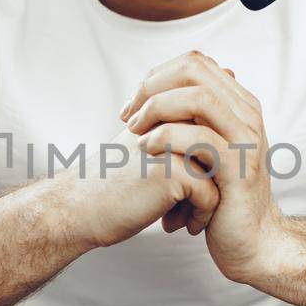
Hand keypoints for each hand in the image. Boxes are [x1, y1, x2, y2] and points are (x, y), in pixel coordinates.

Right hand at [45, 122, 222, 249]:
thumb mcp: (151, 142)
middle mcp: (170, 119)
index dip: (201, 166)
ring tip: (179, 215)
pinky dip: (198, 216)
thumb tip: (228, 82)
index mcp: (166, 107)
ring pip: (220, 176)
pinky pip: (209, 196)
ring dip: (205, 202)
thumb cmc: (117, 180)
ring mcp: (171, 144)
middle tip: (181, 204)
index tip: (179, 187)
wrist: (78, 208)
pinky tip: (171, 224)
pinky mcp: (170, 172)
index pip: (213, 136)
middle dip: (210, 183)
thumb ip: (185, 120)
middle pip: (220, 157)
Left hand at [119, 50, 288, 282]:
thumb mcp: (204, 150)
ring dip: (157, 109)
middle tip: (129, 116)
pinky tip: (146, 149)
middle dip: (152, 87)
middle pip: (195, 70)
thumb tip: (158, 88)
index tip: (133, 105)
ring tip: (134, 131)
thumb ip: (190, 119)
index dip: (156, 76)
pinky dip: (166, 137)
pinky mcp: (239, 167)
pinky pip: (200, 138)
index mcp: (238, 104)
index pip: (195, 62)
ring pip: (198, 98)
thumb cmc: (219, 197)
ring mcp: (247, 139)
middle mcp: (247, 114)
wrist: (250, 242)